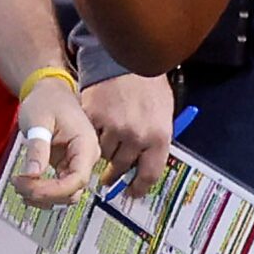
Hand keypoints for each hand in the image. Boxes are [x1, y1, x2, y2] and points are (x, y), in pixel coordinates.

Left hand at [9, 74, 95, 206]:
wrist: (50, 93)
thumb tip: (32, 175)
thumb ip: (37, 149)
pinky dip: (43, 193)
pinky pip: (59, 188)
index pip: (78, 179)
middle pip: (72, 191)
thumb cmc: (47, 102)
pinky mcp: (67, 167)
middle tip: (18, 183)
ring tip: (19, 184)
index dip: (53, 190)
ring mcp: (77, 164)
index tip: (28, 187)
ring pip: (66, 195)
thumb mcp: (39, 122)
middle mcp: (87, 158)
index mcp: (86, 145)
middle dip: (44, 194)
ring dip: (43, 197)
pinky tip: (26, 185)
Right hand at [81, 73, 175, 198]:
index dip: (139, 188)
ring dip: (104, 153)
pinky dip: (91, 137)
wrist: (129, 60)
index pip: (149, 174)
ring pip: (103, 154)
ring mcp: (113, 126)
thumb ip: (156, 140)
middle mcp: (136, 135)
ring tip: (105, 147)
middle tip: (109, 177)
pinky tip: (95, 131)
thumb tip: (146, 164)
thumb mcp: (164, 115)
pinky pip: (89, 137)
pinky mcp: (93, 117)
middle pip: (121, 166)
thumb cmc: (150, 86)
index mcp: (159, 137)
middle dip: (115, 173)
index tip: (131, 193)